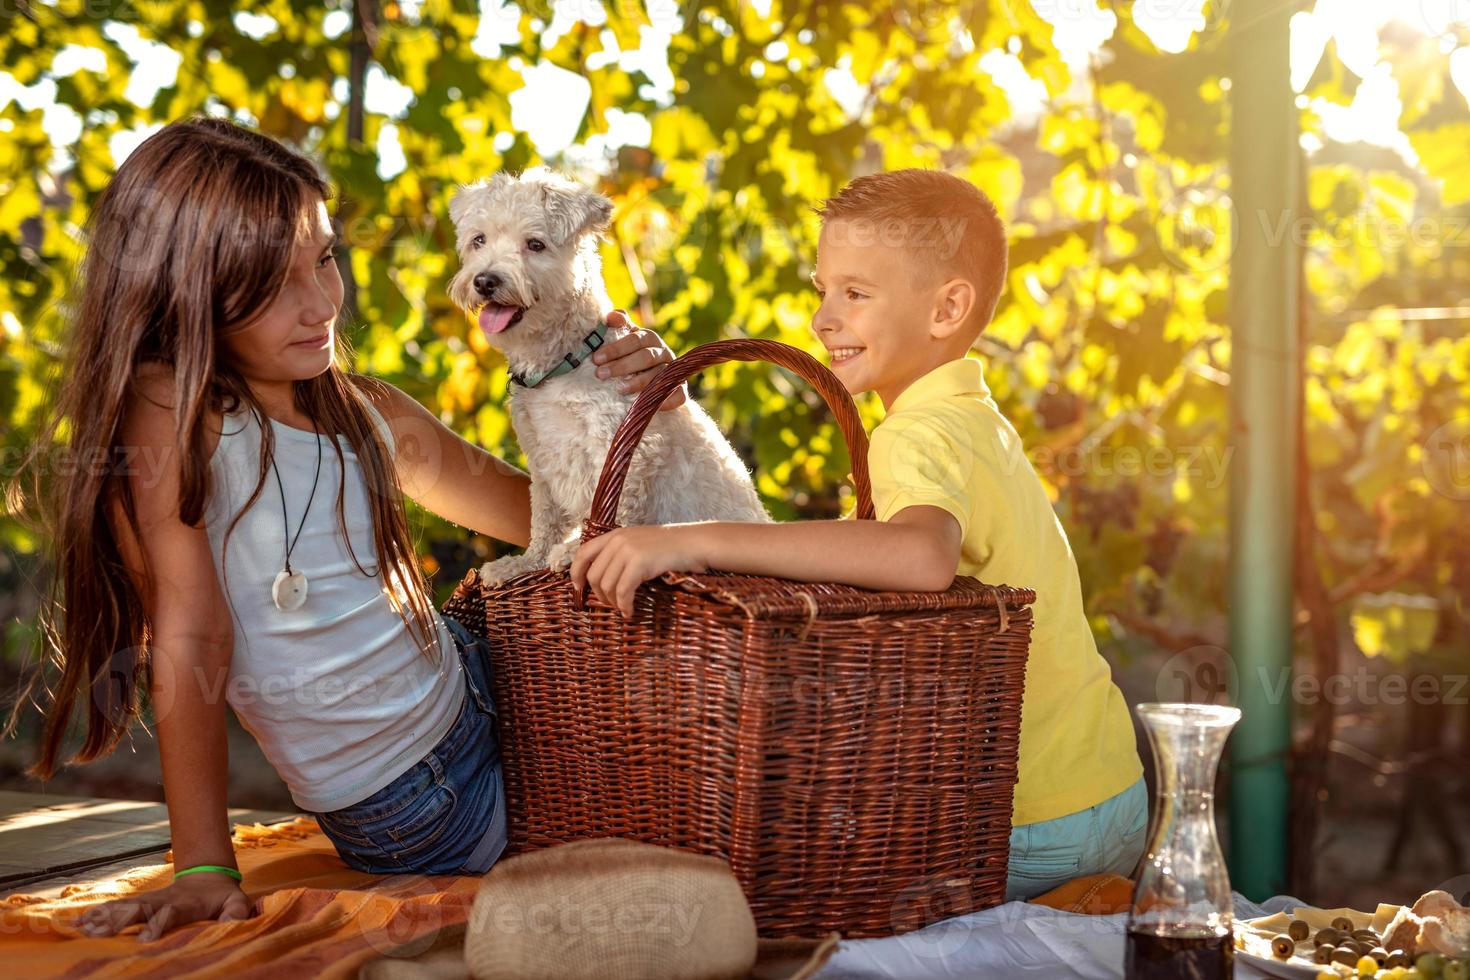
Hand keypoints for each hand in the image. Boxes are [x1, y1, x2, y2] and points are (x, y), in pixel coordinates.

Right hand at [69, 872, 252, 941]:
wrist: (209, 876)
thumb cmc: (223, 897)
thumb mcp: (238, 902)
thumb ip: (238, 912)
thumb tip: (233, 924)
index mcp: (186, 904)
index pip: (169, 913)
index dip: (158, 924)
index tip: (145, 940)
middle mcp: (163, 900)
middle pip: (139, 909)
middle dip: (119, 920)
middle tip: (98, 933)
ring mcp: (149, 900)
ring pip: (124, 907)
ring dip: (103, 917)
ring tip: (81, 929)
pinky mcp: (140, 902)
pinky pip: (117, 908)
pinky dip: (97, 914)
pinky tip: (78, 923)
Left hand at [569, 524, 708, 617]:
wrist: (694, 543)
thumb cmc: (670, 548)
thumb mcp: (640, 543)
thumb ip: (621, 553)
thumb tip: (603, 578)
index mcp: (615, 534)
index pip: (583, 553)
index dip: (576, 573)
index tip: (578, 588)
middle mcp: (618, 540)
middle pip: (594, 575)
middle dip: (599, 595)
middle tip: (611, 605)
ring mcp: (628, 550)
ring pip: (607, 585)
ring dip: (613, 603)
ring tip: (623, 608)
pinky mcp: (640, 562)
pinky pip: (623, 591)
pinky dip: (624, 606)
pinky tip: (630, 611)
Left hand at [595, 310, 687, 411]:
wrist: (658, 383)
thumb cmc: (634, 358)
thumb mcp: (626, 340)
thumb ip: (619, 326)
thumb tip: (611, 315)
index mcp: (650, 338)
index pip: (635, 340)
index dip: (616, 348)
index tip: (597, 358)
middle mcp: (664, 353)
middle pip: (645, 357)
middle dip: (622, 365)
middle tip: (601, 374)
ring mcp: (674, 372)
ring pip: (658, 376)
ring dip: (638, 383)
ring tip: (619, 389)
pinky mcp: (680, 392)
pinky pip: (674, 395)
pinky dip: (661, 399)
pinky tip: (644, 403)